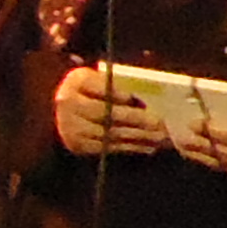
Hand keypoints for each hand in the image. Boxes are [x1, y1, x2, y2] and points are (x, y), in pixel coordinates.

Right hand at [52, 63, 168, 159]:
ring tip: (158, 137)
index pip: (101, 88)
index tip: (137, 99)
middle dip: (135, 119)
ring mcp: (70, 126)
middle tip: (158, 123)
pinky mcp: (77, 144)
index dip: (119, 94)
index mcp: (77, 81)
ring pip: (109, 133)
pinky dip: (129, 147)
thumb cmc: (95, 92)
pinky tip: (146, 146)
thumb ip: (120, 85)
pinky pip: (106, 147)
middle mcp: (68, 103)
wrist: (68, 111)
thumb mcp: (103, 80)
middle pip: (105, 113)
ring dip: (137, 136)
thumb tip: (145, 99)